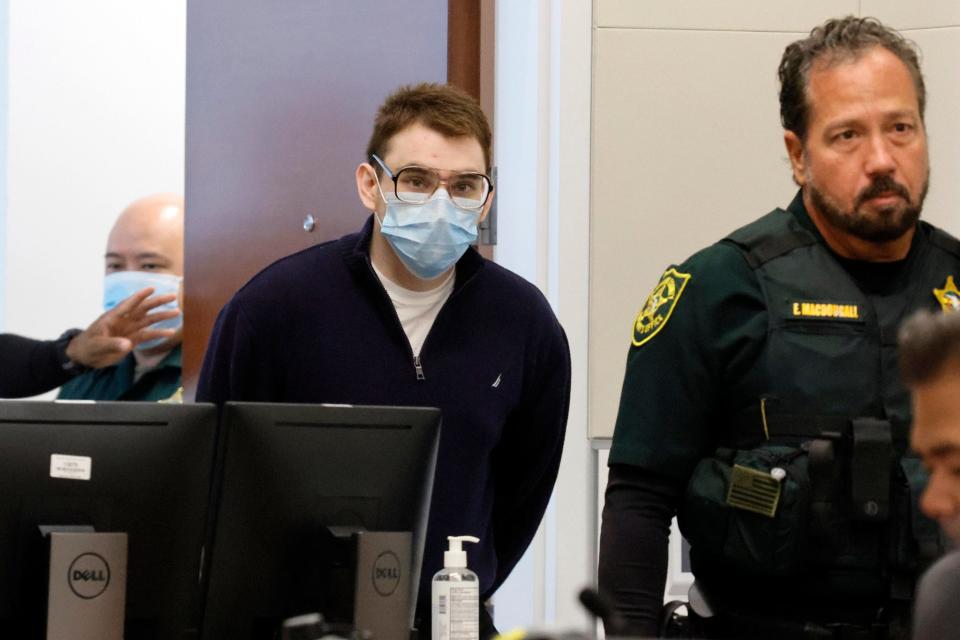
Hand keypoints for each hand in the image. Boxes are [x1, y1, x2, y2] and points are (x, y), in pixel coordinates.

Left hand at [64, 287, 179, 368]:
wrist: (86, 356)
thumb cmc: (88, 346)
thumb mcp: (97, 345)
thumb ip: (112, 344)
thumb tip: (128, 344)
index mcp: (113, 317)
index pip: (128, 304)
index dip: (139, 296)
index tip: (152, 289)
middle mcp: (125, 320)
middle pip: (143, 309)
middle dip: (157, 302)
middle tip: (173, 296)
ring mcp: (130, 329)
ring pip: (149, 320)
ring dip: (162, 316)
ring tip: (178, 312)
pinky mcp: (133, 340)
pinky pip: (148, 335)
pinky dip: (159, 333)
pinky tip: (170, 332)